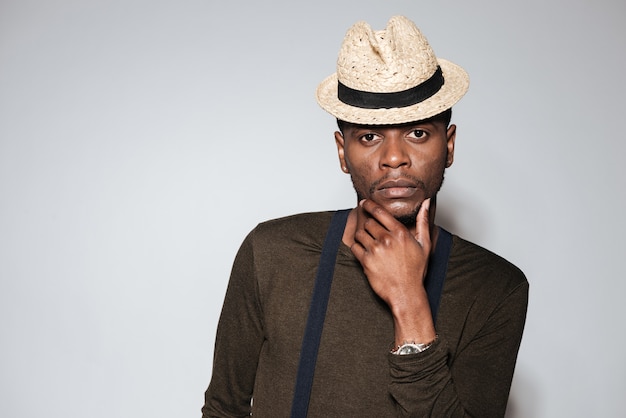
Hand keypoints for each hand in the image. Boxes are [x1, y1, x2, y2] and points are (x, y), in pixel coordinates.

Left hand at [350, 198, 435, 343]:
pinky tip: (364, 252)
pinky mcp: (366, 261)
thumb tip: (425, 203)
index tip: (364, 203)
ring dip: (362, 236)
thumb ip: (423, 221)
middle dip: (368, 225)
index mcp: (400, 233)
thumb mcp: (425, 244)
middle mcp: (387, 239)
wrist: (406, 293)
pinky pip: (354, 247)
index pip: (379, 212)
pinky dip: (357, 248)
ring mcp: (375, 250)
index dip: (369, 205)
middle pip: (368, 222)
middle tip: (371, 232)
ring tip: (369, 243)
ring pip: (359, 234)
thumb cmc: (415, 270)